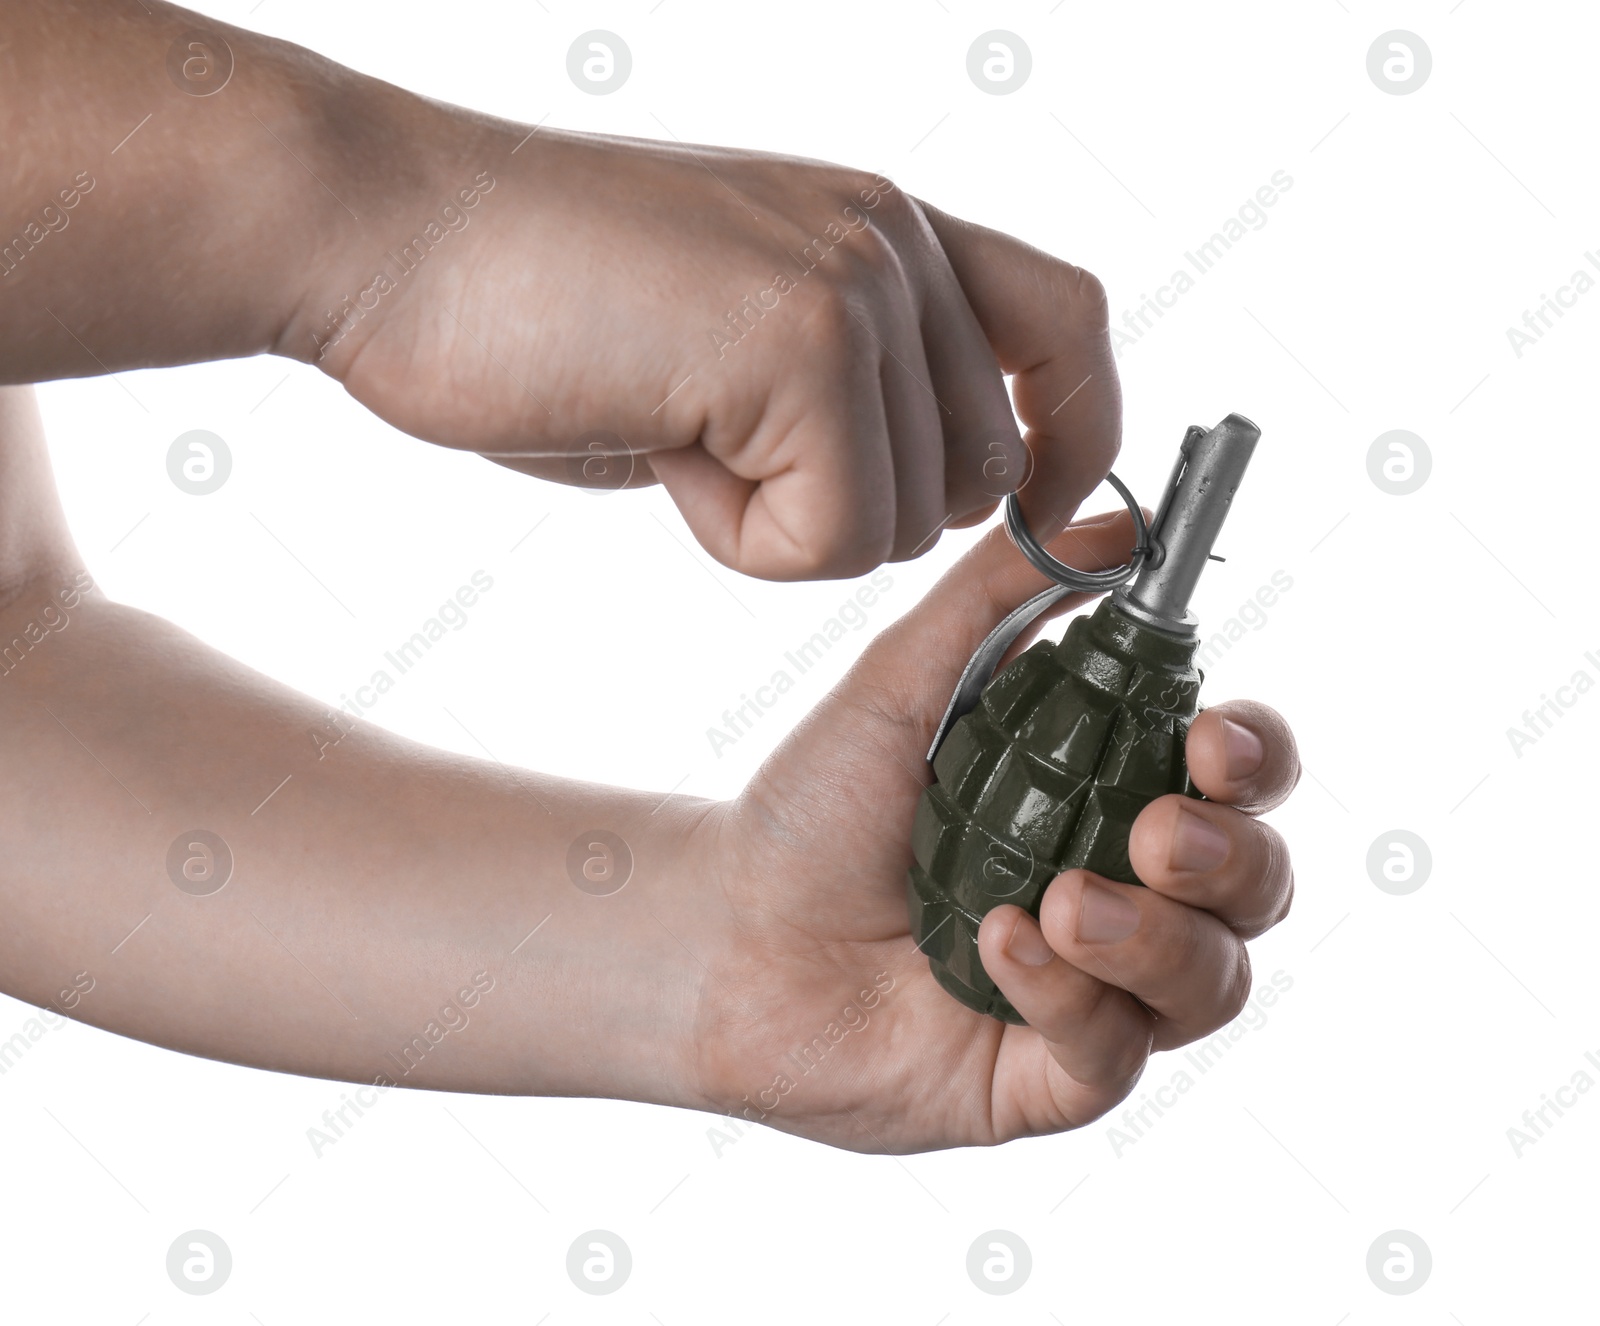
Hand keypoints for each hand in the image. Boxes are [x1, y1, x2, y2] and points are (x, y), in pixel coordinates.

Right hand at [287, 100, 1119, 579]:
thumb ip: (841, 390)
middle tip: (723, 450)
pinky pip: (833, 537)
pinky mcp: (803, 342)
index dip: (1081, 431)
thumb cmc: (534, 303)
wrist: (389, 236)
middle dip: (862, 512)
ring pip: (905, 519)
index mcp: (884, 225)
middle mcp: (893, 237)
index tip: (1045, 507)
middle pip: (980, 468)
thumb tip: (919, 492)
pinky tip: (658, 442)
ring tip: (672, 424)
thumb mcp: (726, 335)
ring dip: (782, 522)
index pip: (1069, 323)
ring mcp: (857, 281)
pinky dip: (739, 538)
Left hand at [686, 510, 1298, 1151]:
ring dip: (1154, 938)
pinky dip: (1071, 998)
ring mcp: (1095, 991)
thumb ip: (1007, 591)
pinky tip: (999, 946)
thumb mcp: (906, 676)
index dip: (1257, 758)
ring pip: (1212, 981)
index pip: (1242, 778)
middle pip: (1259, 882)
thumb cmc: (815, 807)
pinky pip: (1114, 1054)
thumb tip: (1124, 523)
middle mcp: (1125, 894)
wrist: (723, 929)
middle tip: (1154, 830)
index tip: (1213, 738)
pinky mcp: (1050, 1076)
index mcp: (1109, 794)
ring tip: (1060, 900)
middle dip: (1230, 854)